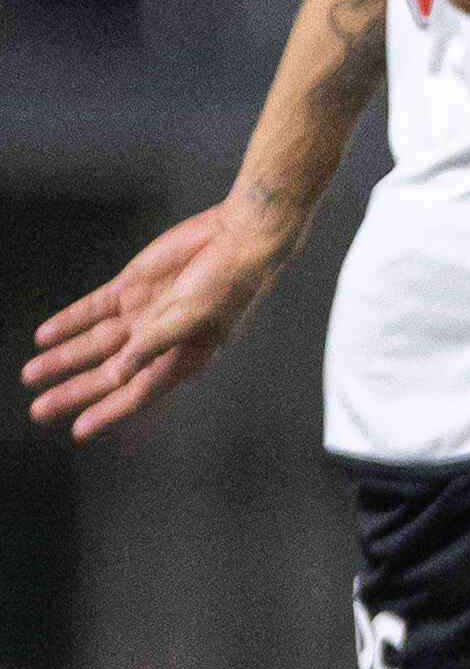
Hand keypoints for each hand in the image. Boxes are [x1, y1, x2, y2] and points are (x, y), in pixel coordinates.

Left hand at [25, 197, 293, 441]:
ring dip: (63, 358)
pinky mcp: (130, 287)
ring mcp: (141, 313)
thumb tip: (122, 369)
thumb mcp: (192, 319)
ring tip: (32, 373)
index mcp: (179, 356)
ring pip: (93, 343)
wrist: (237, 237)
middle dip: (74, 391)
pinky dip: (68, 322)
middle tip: (40, 409)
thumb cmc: (229, 284)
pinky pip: (91, 309)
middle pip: (107, 372)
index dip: (107, 412)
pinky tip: (45, 335)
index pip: (136, 392)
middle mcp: (156, 340)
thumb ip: (153, 343)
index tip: (78, 430)